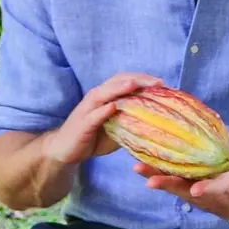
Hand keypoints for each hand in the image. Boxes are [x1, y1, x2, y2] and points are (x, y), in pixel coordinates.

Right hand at [40, 72, 160, 165]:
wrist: (65, 149)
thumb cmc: (93, 137)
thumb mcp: (117, 129)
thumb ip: (132, 121)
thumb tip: (157, 122)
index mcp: (106, 96)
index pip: (126, 80)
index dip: (144, 79)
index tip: (163, 83)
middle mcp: (97, 98)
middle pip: (117, 82)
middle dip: (138, 79)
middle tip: (158, 82)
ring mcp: (88, 109)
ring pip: (104, 93)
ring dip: (119, 88)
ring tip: (134, 85)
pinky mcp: (82, 123)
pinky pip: (93, 115)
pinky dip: (103, 110)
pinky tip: (113, 106)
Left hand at [134, 132, 228, 224]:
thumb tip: (222, 129)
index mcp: (227, 185)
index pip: (217, 188)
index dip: (207, 188)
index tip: (196, 190)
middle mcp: (206, 193)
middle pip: (184, 189)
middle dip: (167, 183)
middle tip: (150, 180)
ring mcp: (194, 194)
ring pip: (173, 186)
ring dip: (155, 177)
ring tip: (138, 168)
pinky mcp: (187, 192)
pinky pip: (172, 182)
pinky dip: (158, 173)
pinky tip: (143, 164)